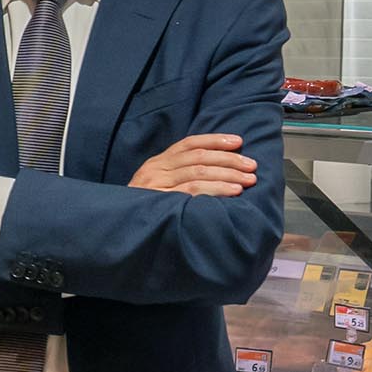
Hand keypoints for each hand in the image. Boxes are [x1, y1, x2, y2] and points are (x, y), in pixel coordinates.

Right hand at [131, 132, 255, 197]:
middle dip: (229, 159)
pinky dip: (216, 188)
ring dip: (228, 174)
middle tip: (251, 165)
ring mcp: (155, 185)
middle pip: (198, 157)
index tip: (238, 141)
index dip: (215, 140)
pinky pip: (192, 191)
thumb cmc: (145, 209)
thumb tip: (217, 168)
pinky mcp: (159, 200)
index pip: (189, 144)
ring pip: (198, 172)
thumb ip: (179, 175)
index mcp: (156, 163)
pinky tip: (232, 191)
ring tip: (248, 180)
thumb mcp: (158, 186)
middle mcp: (155, 170)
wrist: (120, 231)